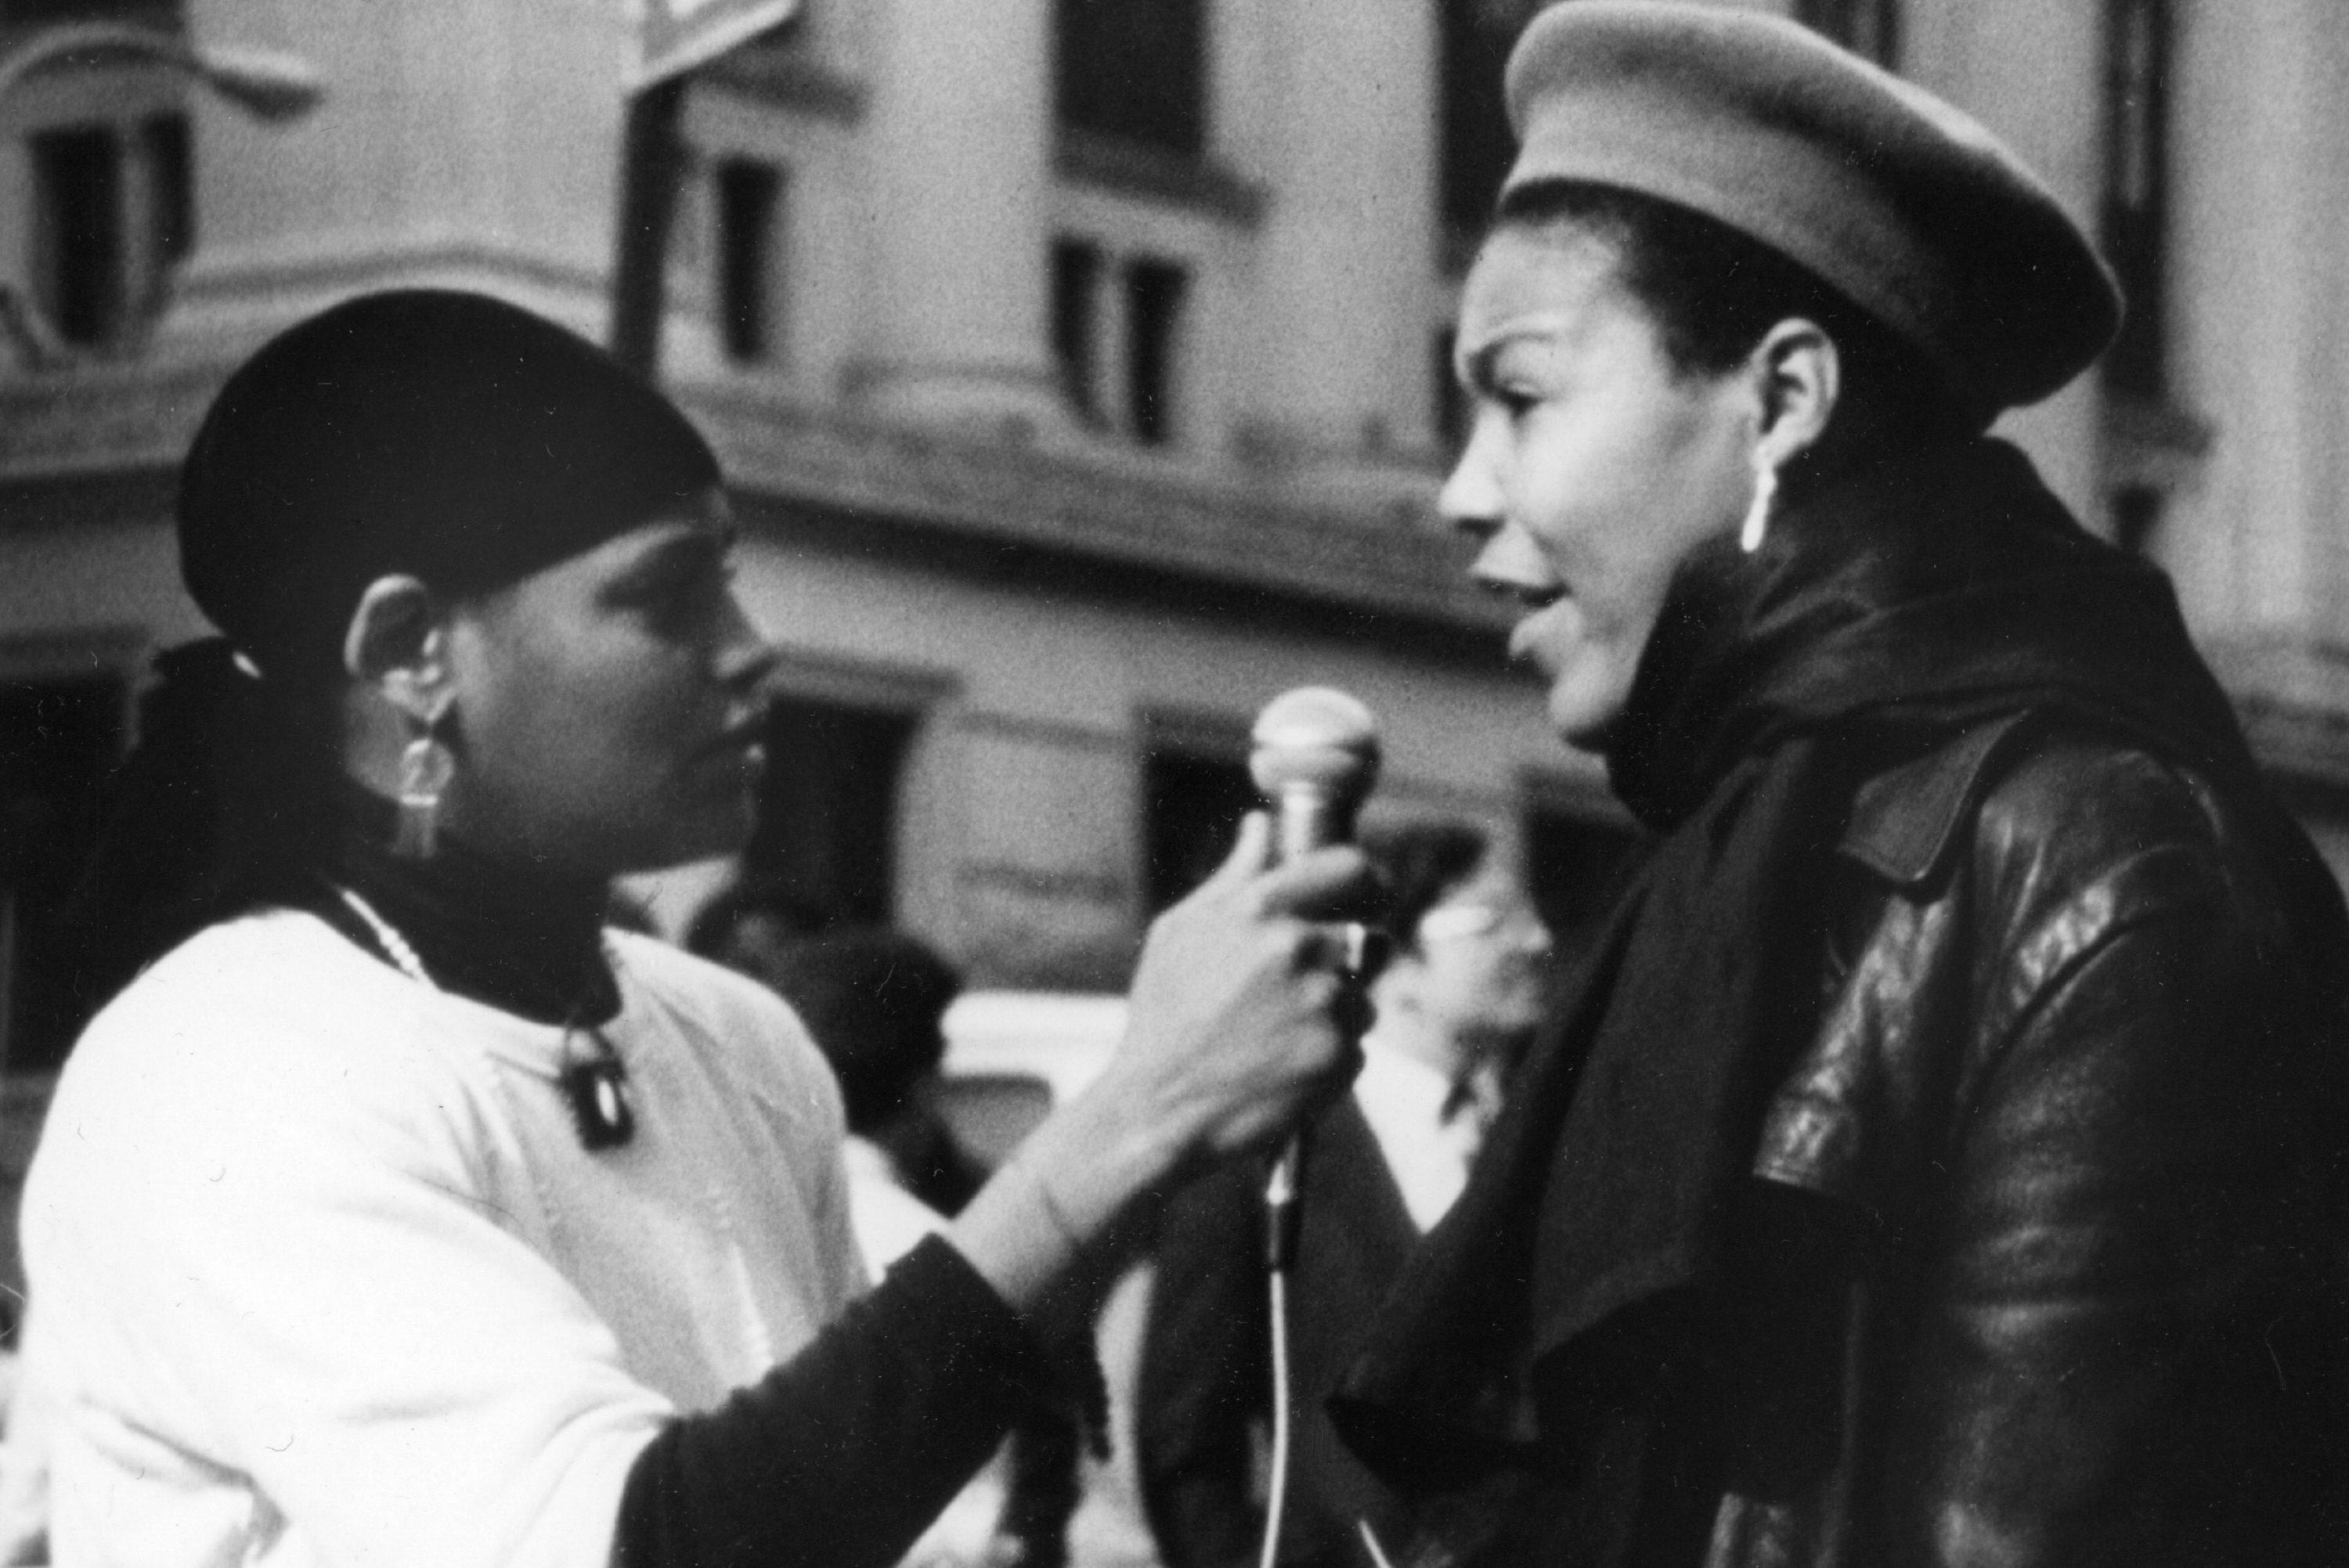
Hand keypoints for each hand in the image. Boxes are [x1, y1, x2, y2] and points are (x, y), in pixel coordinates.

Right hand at [945, 814, 1375, 1311]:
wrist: (1158, 1110)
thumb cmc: (1162, 1016)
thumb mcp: (1180, 933)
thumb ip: (1232, 876)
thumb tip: (1261, 825)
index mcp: (1260, 909)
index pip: (1349, 866)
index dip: (1365, 877)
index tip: (1367, 891)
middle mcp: (1300, 949)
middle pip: (1359, 938)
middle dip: (1335, 963)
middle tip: (1291, 993)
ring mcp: (1325, 1004)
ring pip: (1360, 996)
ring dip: (1332, 1013)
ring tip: (1273, 1037)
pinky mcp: (1341, 1057)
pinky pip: (1355, 1045)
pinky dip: (1328, 1056)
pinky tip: (1281, 1066)